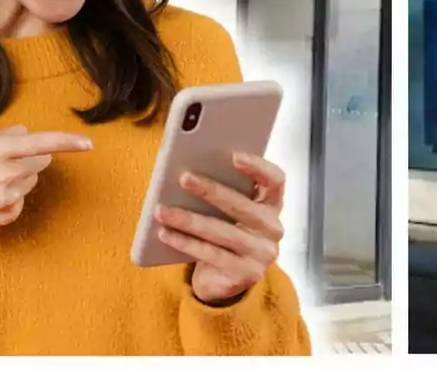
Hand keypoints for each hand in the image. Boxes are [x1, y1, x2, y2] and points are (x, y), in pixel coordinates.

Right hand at [0, 124, 91, 227]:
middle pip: (41, 163)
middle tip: (7, 162)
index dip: (66, 142)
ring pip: (31, 182)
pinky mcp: (5, 216)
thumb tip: (27, 132)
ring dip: (20, 180)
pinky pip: (21, 203)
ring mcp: (5, 197)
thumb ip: (5, 137)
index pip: (39, 143)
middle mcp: (3, 173)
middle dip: (31, 160)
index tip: (87, 143)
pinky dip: (11, 199)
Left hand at [154, 152, 285, 304]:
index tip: (234, 156)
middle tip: (183, 178)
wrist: (225, 281)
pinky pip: (210, 253)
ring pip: (221, 231)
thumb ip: (225, 190)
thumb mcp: (231, 211)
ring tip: (161, 210)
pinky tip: (164, 232)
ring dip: (187, 219)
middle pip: (242, 205)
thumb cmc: (225, 232)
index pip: (275, 180)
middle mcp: (273, 229)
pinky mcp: (246, 274)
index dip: (258, 167)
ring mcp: (262, 254)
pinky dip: (184, 242)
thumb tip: (190, 168)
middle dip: (210, 190)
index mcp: (272, 205)